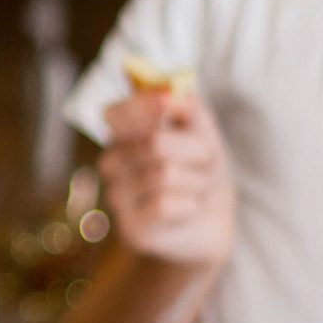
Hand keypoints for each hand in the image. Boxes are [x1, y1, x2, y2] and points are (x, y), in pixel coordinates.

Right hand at [96, 88, 232, 268]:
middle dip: (196, 152)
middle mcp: (110, 164)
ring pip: (165, 174)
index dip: (146, 105)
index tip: (171, 103)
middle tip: (204, 164)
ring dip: (197, 182)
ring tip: (195, 190)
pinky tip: (186, 211)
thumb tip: (170, 94)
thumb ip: (187, 105)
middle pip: (155, 142)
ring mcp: (116, 197)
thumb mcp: (201, 131)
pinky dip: (189, 205)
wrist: (212, 221)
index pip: (117, 113)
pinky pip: (165, 204)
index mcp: (120, 136)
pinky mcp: (129, 228)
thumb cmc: (201, 171)